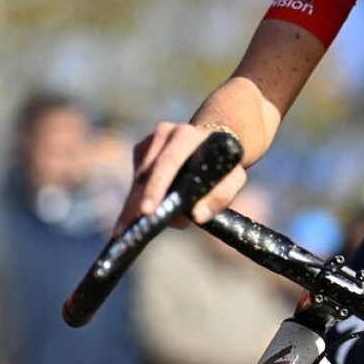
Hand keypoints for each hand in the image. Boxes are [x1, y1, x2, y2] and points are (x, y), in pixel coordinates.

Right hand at [111, 121, 246, 235]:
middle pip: (147, 173)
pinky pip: (136, 178)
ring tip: (137, 228)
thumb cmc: (224, 165)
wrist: (213, 142)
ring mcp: (151, 139)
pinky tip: (139, 213)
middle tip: (129, 231)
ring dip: (136, 204)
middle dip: (137, 203)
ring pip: (138, 178)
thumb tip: (198, 216)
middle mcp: (167, 132)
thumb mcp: (234, 177)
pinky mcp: (142, 147)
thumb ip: (222, 195)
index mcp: (189, 136)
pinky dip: (137, 198)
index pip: (168, 162)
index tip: (146, 211)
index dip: (156, 187)